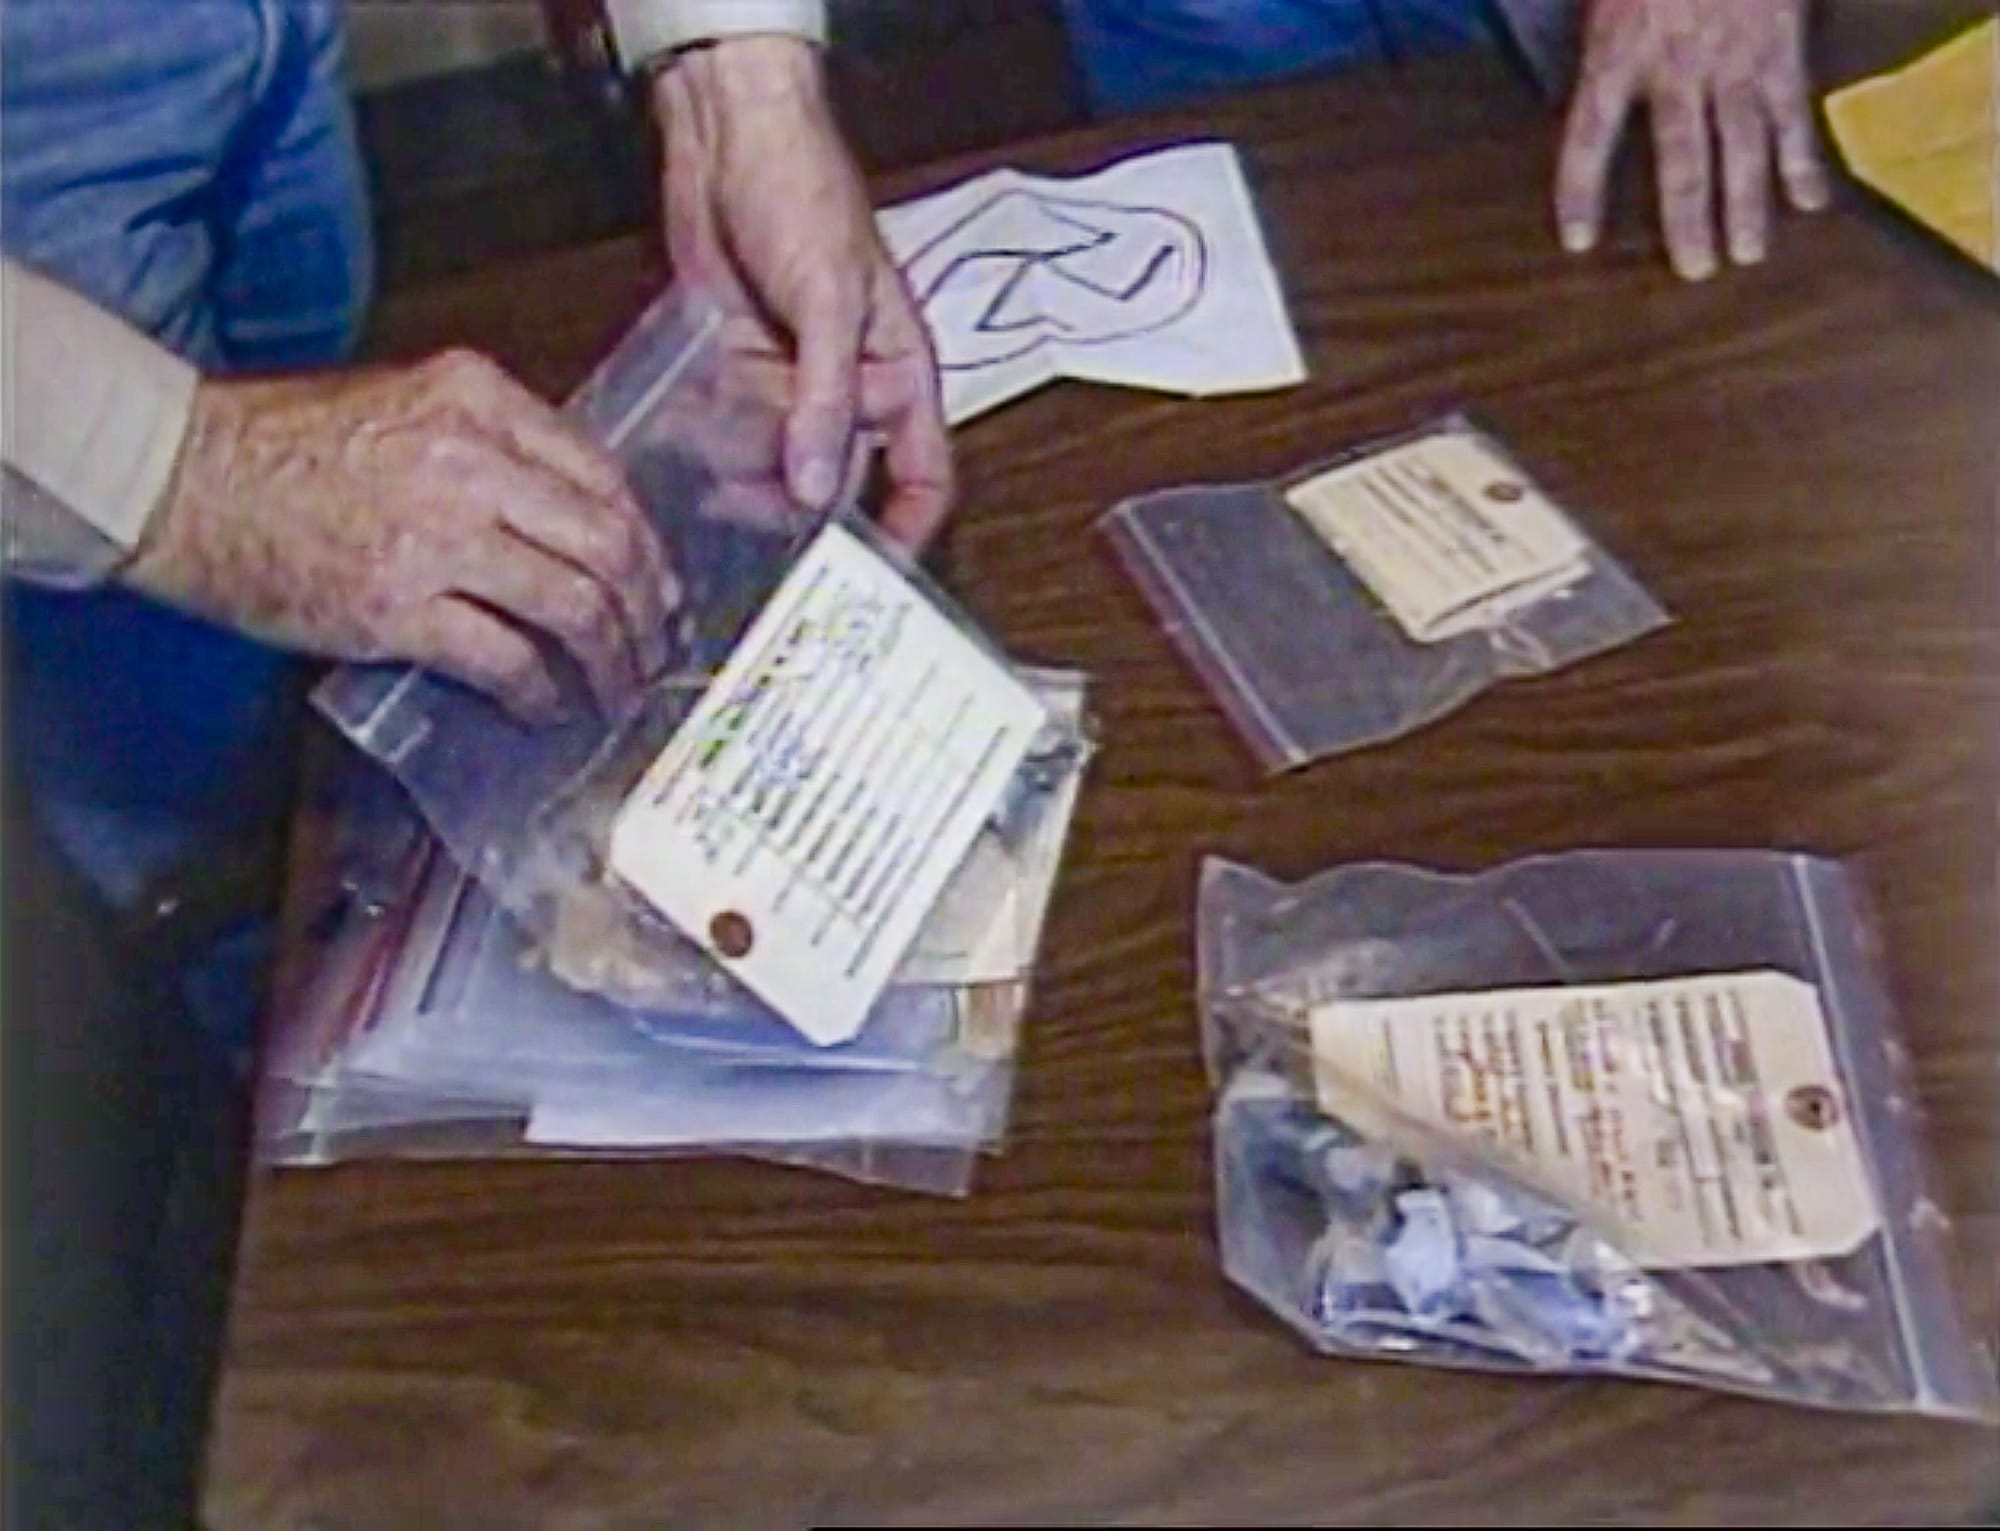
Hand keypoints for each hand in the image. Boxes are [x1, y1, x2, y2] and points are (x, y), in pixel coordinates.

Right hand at [124, 351, 676, 722]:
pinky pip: (507, 659)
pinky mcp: (397, 606)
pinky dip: (541, 694)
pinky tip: (547, 710)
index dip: (646, 544)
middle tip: (652, 649)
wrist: (180, 479)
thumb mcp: (406, 406)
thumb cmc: (284, 446)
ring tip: (615, 691)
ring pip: (574, 605)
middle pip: (607, 544)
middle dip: (645, 609)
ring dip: (609, 661)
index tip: (657, 586)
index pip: (603, 477)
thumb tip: (576, 521)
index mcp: (478, 398)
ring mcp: (436, 535)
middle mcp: (470, 460)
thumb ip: (494, 447)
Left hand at [653, 37, 952, 547]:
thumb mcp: (830, 302)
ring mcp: (792, 381)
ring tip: (716, 499)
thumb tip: (813, 492)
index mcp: (899, 373)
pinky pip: (734, 430)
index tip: (875, 576)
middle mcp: (850, 388)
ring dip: (751, 483)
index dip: (908, 530)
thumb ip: (823, 400)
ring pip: (779, 462)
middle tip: (764, 544)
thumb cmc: (806, 197)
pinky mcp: (740, 369)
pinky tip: (692, 465)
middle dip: (804, 509)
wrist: (730, 138)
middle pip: (839, 478)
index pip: (924, 474)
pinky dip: (717, 450)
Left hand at [1555, 0, 1831, 279]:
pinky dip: (1803, 157)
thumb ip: (1587, 43)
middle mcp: (1677, 64)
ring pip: (1743, 144)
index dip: (1582, 191)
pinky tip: (1809, 200)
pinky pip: (1793, 110)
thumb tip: (1569, 94)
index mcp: (1618, 50)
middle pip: (1682, 157)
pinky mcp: (1780, 45)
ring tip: (1746, 255)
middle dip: (1688, 218)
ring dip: (1747, 204)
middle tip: (1696, 272)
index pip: (1590, 135)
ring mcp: (1735, 57)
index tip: (1578, 241)